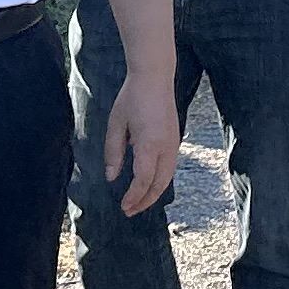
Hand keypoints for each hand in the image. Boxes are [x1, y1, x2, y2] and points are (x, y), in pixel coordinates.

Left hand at [104, 62, 182, 215]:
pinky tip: (148, 184)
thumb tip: (112, 178)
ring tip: (138, 202)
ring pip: (167, 177)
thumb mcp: (116, 124)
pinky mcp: (176, 140)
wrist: (155, 77)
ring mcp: (174, 143)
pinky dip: (160, 181)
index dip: (134, 196)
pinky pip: (170, 167)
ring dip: (154, 193)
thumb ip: (114, 152)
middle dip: (145, 200)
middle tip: (129, 211)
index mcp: (149, 143)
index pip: (143, 180)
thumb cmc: (132, 98)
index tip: (123, 206)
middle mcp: (166, 147)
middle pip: (159, 184)